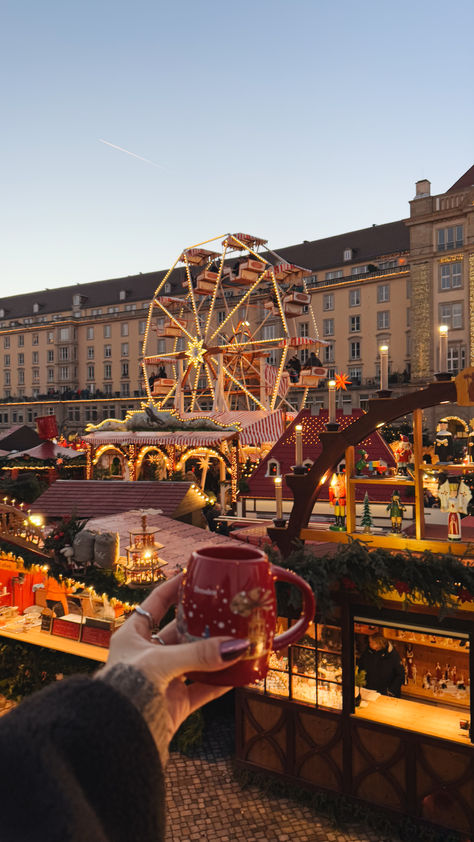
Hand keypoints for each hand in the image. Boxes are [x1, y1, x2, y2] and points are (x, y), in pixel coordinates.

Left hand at [100, 574, 248, 739]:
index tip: (193, 576)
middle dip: (202, 622)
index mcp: (133, 636)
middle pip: (180, 632)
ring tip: (239, 638)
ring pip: (195, 660)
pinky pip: (204, 689)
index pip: (156, 603)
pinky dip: (222, 681)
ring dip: (216, 652)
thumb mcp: (161, 662)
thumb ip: (199, 654)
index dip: (173, 588)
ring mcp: (163, 680)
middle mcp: (148, 656)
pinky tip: (240, 672)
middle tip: (226, 610)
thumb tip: (237, 647)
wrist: (115, 738)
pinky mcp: (175, 704)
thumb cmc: (124, 689)